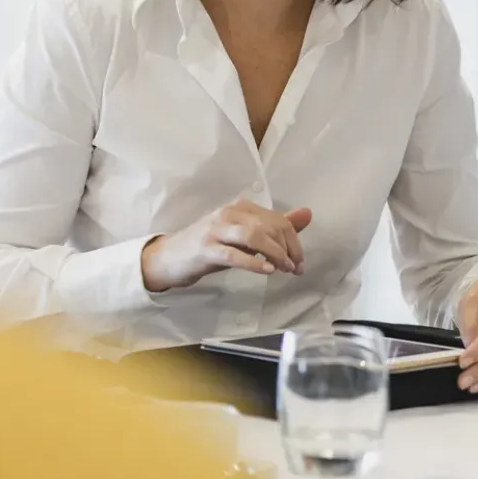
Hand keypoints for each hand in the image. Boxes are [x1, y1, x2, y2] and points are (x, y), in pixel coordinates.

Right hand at [141, 200, 311, 292]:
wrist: (170, 258)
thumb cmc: (210, 247)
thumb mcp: (244, 235)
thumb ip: (274, 226)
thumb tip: (307, 213)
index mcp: (240, 207)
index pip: (277, 220)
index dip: (294, 241)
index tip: (300, 262)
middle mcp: (229, 213)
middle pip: (268, 226)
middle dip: (287, 249)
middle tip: (295, 269)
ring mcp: (216, 230)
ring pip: (253, 235)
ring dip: (274, 254)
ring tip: (284, 270)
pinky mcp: (206, 249)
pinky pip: (234, 254)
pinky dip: (253, 262)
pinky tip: (266, 271)